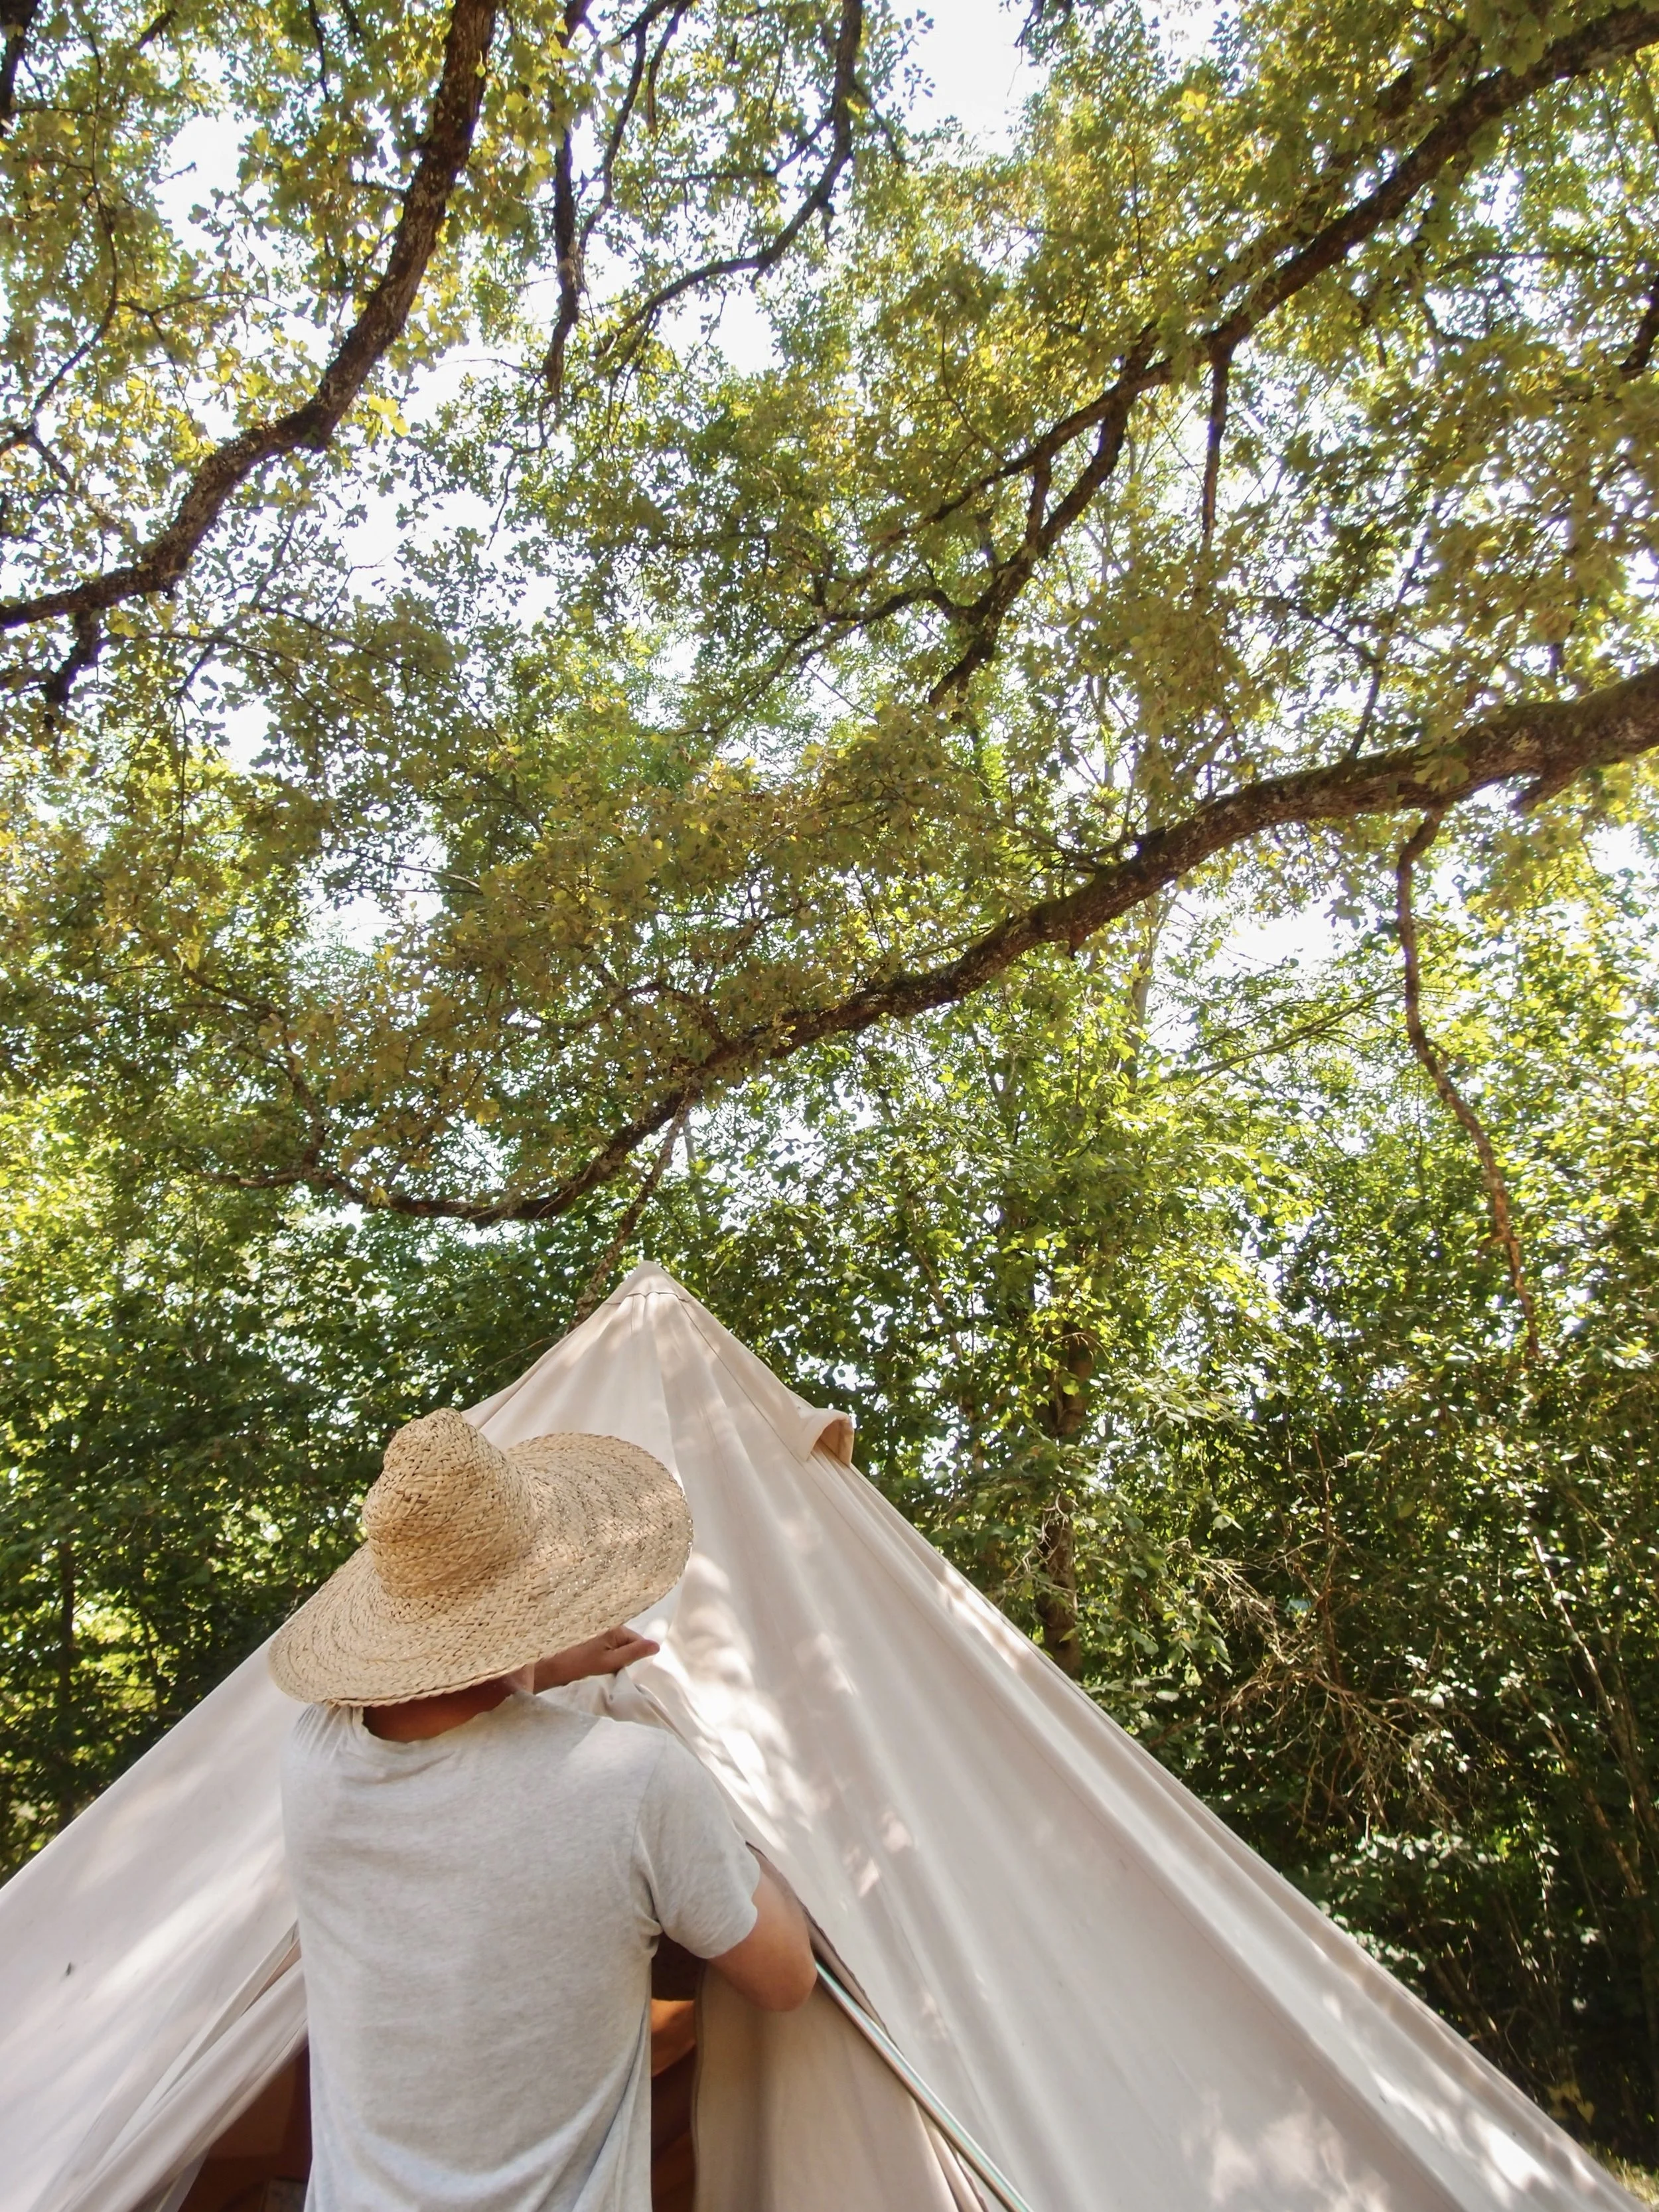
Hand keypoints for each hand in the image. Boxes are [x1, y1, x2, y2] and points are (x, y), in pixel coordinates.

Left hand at [531, 1625, 659, 1690]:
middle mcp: (610, 1627)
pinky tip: (603, 1669)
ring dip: (618, 1660)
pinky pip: (609, 1650)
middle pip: (629, 1644)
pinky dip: (610, 1659)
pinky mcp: (593, 1642)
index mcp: (616, 1629)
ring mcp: (600, 1634)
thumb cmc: (579, 1664)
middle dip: (629, 1658)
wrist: (550, 1668)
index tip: (634, 1671)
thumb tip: (656, 1645)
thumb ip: (633, 1653)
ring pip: (619, 1648)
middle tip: (622, 1673)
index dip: (639, 1657)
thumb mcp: (609, 1662)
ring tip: (612, 1672)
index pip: (639, 1641)